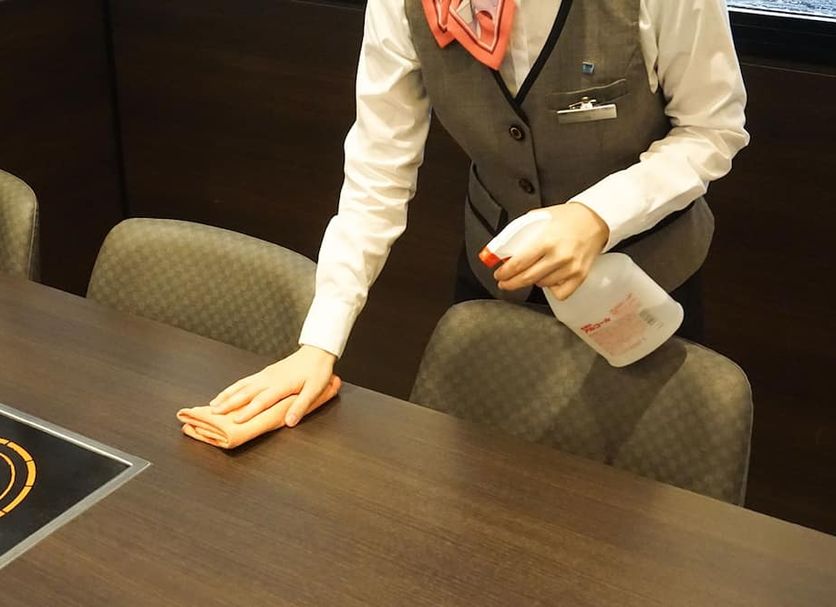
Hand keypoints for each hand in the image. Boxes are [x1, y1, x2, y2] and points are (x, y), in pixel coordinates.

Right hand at [209, 345, 337, 426]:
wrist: (316, 352)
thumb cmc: (317, 372)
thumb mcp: (314, 390)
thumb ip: (300, 406)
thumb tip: (290, 422)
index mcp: (281, 385)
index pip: (261, 400)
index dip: (248, 411)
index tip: (235, 421)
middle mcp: (269, 379)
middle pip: (245, 392)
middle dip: (228, 403)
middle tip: (213, 414)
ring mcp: (265, 374)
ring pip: (241, 385)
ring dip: (226, 395)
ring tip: (213, 405)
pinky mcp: (265, 372)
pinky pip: (245, 380)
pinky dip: (232, 387)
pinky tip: (226, 393)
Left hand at [493, 202, 609, 299]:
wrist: (595, 219)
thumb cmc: (567, 217)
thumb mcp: (539, 218)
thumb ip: (520, 233)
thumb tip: (502, 249)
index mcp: (546, 240)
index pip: (518, 264)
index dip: (505, 273)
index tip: (499, 275)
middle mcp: (559, 256)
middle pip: (527, 278)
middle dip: (511, 283)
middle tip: (504, 282)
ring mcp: (571, 268)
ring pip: (542, 285)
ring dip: (532, 281)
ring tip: (532, 272)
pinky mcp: (580, 276)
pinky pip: (560, 293)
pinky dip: (552, 289)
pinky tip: (549, 279)